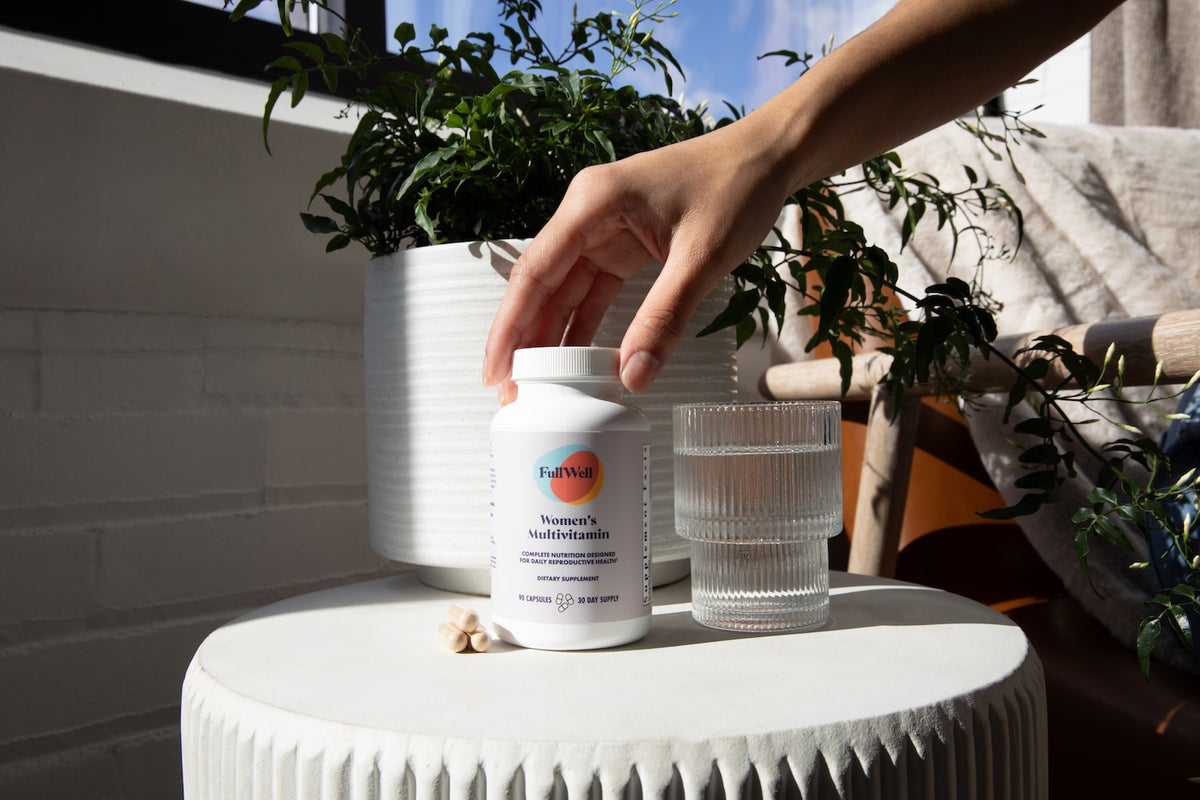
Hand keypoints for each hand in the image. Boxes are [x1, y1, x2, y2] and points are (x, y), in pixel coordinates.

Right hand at [482, 116, 796, 400]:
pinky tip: (575, 362)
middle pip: (540, 285)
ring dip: (550, 337)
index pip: (535, 271)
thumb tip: (633, 375)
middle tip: (511, 391)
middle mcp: (587, 213)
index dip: (511, 326)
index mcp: (593, 202)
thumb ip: (664, 317)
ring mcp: (602, 230)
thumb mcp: (702, 257)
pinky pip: (592, 291)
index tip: (496, 369)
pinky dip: (584, 326)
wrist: (768, 157)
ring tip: (535, 386)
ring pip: (563, 292)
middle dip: (524, 339)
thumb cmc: (736, 186)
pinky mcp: (622, 245)